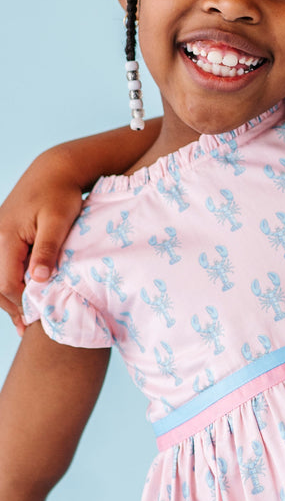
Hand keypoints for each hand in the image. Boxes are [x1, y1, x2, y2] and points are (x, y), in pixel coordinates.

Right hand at [0, 151, 86, 330]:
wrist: (55, 171)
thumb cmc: (62, 195)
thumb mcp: (59, 221)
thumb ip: (48, 250)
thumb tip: (39, 279)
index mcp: (6, 237)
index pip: (7, 282)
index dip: (22, 304)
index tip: (38, 322)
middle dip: (11, 307)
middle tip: (29, 330)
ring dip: (8, 298)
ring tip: (25, 321)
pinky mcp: (3, 236)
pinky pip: (1, 266)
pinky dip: (10, 283)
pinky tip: (24, 297)